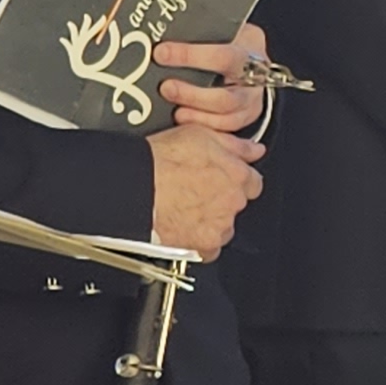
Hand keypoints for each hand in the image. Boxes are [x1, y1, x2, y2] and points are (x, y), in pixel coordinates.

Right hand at [145, 121, 264, 256]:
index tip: (220, 180)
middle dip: (220, 201)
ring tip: (183, 212)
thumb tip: (254, 149)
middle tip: (194, 194)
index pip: (252, 182)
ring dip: (210, 223)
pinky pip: (207, 250)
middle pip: (236, 205)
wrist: (131, 186)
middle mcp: (233, 202)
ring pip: (223, 228)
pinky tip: (182, 231)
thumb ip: (234, 145)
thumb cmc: (159, 160)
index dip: (234, 180)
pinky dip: (198, 244)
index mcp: (237, 175)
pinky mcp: (202, 246)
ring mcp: (219, 225)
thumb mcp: (200, 134)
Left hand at [153, 24, 272, 135]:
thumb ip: (190, 30)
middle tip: (165, 88)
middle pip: (228, 92)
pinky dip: (204, 124)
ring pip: (228, 112)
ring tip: (174, 109)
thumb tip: (151, 26)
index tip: (160, 54)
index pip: (222, 54)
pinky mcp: (248, 113)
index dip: (190, 56)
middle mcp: (256, 70)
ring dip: (197, 113)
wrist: (239, 54)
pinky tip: (184, 118)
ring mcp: (254, 95)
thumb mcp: (212, 26)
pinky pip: (228, 126)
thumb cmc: (219, 37)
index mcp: (249, 40)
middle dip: (192, 94)